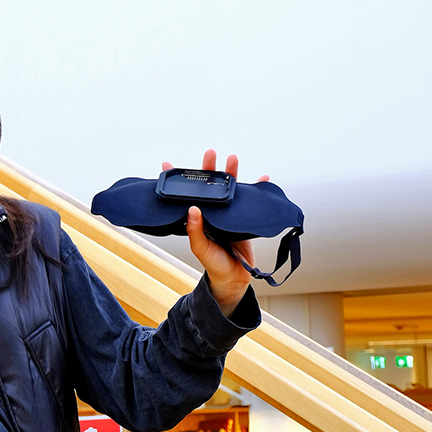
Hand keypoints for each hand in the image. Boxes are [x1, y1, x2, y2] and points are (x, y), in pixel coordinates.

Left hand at [162, 150, 269, 317]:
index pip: (186, 195)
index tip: (168, 165)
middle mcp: (211, 212)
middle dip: (209, 169)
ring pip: (229, 188)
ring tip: (232, 158)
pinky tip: (263, 178)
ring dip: (232, 173)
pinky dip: (258, 188)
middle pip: (209, 186)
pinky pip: (250, 200)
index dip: (178, 181)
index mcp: (197, 218)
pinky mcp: (242, 217)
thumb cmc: (214, 263)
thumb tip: (191, 209)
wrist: (234, 277)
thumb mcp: (200, 248)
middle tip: (210, 153)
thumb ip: (195, 230)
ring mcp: (227, 213)